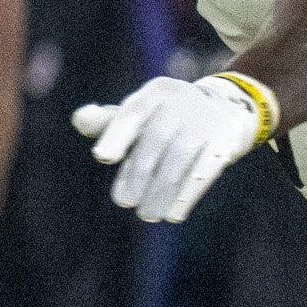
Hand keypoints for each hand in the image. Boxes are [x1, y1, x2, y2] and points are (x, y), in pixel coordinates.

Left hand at [73, 73, 267, 223]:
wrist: (225, 109)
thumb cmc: (167, 118)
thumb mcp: (140, 114)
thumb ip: (107, 121)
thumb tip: (80, 119)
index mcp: (155, 93)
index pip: (132, 113)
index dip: (116, 134)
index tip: (102, 157)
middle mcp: (182, 100)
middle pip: (156, 140)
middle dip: (138, 173)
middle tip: (125, 201)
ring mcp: (207, 118)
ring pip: (179, 158)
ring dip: (161, 190)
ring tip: (148, 214)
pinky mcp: (226, 139)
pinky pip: (205, 169)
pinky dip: (187, 194)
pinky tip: (173, 214)